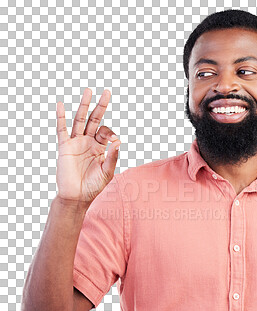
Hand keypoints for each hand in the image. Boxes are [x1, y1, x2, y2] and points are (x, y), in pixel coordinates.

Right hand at [55, 88, 120, 203]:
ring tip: (89, 91)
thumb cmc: (93, 186)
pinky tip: (61, 105)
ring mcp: (76, 143)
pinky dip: (61, 117)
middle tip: (106, 91)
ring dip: (84, 106)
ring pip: (80, 120)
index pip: (106, 132)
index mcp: (100, 147)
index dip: (111, 133)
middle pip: (94, 119)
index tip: (114, 141)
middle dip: (100, 106)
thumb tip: (118, 141)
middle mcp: (88, 142)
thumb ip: (112, 156)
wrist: (77, 196)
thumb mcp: (107, 171)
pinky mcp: (65, 147)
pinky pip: (62, 130)